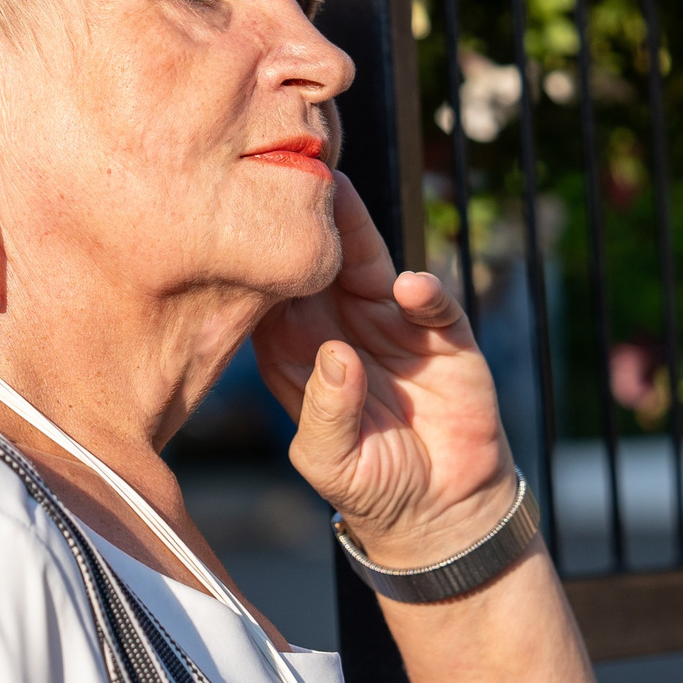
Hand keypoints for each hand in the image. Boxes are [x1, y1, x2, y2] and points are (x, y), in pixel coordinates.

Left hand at [253, 175, 519, 569]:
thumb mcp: (331, 463)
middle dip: (303, 224)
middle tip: (287, 172)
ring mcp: (391, 326)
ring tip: (341, 195)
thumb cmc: (370, 484)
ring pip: (369, 266)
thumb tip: (337, 356)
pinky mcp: (444, 338)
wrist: (440, 510)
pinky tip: (409, 287)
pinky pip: (433, 305)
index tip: (238, 220)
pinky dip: (425, 292)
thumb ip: (326, 416)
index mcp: (298, 353)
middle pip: (317, 267)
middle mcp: (341, 328)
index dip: (257, 262)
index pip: (272, 297)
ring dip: (356, 232)